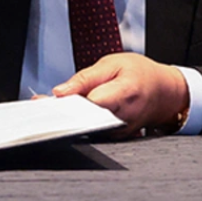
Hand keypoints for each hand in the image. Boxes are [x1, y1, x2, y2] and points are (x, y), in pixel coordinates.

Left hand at [52, 52, 188, 137]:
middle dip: (60, 112)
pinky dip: (76, 122)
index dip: (68, 103)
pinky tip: (62, 113)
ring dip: (65, 118)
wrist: (163, 91)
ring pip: (86, 127)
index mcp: (124, 93)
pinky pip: (92, 130)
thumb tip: (60, 92)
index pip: (90, 103)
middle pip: (85, 119)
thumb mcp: (112, 63)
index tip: (46, 102)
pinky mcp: (117, 137)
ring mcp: (121, 130)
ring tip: (45, 107)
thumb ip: (85, 78)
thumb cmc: (139, 73)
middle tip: (38, 105)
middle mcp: (123, 117)